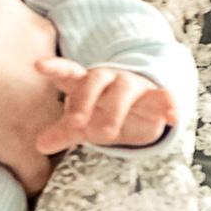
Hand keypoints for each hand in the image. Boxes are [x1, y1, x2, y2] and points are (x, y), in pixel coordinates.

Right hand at [0, 0, 73, 194]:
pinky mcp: (22, 149)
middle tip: (15, 116)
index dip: (39, 74)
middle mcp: (51, 77)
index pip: (58, 60)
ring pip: (59, 137)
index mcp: (42, 36)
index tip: (11, 80)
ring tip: (20, 147)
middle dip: (52, 111)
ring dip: (45, 143)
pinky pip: (38, 175)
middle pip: (64, 99)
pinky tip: (15, 178)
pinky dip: (28, 179)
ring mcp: (40, 115)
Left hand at [33, 63, 176, 154]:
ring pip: (125, 88)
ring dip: (115, 109)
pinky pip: (163, 97)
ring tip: (107, 135)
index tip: (38, 65)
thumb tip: (39, 146)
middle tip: (76, 125)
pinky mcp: (155, 96)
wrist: (140, 106)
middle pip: (95, 80)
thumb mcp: (82, 123)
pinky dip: (169, 105)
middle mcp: (108, 79)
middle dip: (85, 102)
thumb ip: (62, 132)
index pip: (68, 72)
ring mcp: (133, 85)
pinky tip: (173, 117)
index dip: (54, 68)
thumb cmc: (102, 110)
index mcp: (85, 82)